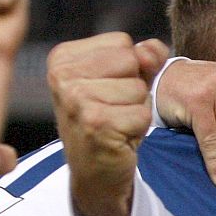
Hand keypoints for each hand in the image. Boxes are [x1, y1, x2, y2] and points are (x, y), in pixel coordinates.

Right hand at [49, 33, 163, 215]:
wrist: (95, 173)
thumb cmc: (109, 120)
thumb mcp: (123, 79)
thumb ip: (142, 55)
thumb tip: (153, 51)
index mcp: (62, 57)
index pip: (122, 42)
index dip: (128, 69)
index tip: (108, 91)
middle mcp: (62, 76)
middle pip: (131, 61)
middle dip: (134, 87)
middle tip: (114, 110)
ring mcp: (76, 100)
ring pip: (139, 88)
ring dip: (137, 108)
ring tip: (116, 123)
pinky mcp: (96, 124)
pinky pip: (142, 114)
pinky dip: (138, 128)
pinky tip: (119, 137)